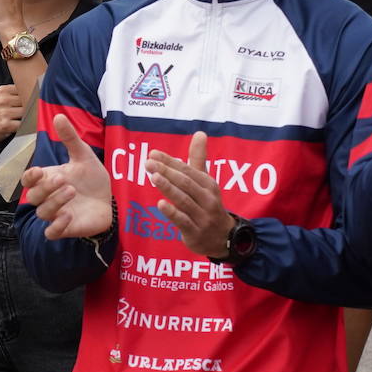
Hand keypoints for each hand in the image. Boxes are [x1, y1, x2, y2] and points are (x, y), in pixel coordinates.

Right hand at [20, 114, 113, 239]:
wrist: (110, 200)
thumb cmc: (92, 179)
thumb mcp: (83, 155)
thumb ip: (70, 138)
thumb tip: (59, 116)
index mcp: (48, 180)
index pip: (27, 180)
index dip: (29, 177)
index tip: (39, 170)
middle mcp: (48, 198)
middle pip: (32, 196)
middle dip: (45, 188)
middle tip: (63, 179)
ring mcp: (56, 214)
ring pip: (42, 212)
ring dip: (54, 202)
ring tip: (72, 190)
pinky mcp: (66, 229)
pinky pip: (51, 233)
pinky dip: (56, 226)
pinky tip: (68, 215)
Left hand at [145, 133, 236, 258]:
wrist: (223, 238)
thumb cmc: (208, 204)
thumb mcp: (206, 181)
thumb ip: (199, 158)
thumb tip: (200, 132)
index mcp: (208, 185)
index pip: (187, 170)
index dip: (170, 162)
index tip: (153, 154)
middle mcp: (207, 199)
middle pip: (185, 183)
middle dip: (167, 172)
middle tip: (148, 163)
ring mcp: (202, 217)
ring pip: (184, 200)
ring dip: (169, 188)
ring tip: (153, 177)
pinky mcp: (195, 232)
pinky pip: (183, 221)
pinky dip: (172, 213)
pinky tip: (160, 204)